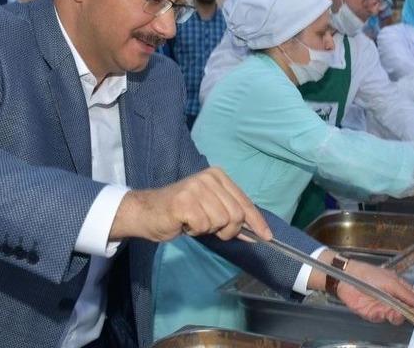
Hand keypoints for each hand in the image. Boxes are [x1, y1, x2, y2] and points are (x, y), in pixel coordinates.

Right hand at [110, 167, 271, 241]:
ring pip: (221, 222)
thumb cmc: (181, 213)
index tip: (266, 236)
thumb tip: (257, 233)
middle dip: (227, 230)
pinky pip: (203, 227)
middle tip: (209, 228)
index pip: (245, 202)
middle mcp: (209, 178)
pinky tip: (184, 223)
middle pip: (236, 215)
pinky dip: (195, 231)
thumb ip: (232, 217)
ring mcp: (196, 188)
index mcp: (218, 176)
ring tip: (194, 222)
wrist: (146, 212)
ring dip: (208, 230)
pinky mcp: (184, 202)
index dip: (256, 221)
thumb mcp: (211, 209)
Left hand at [337, 260, 413, 324]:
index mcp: (399, 288)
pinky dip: (382, 316)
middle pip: (405, 310)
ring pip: (395, 316)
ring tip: (395, 312)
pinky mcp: (372, 313)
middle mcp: (393, 298)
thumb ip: (406, 293)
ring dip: (396, 316)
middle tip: (409, 312)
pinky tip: (382, 311)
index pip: (413, 298)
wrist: (348, 277)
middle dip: (408, 312)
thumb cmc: (370, 275)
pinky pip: (381, 318)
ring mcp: (383, 306)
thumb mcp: (391, 281)